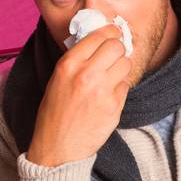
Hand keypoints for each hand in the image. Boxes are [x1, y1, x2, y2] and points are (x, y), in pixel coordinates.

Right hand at [28, 22, 132, 166]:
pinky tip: (107, 96)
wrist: (58, 147)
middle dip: (117, 49)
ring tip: (110, 77)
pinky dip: (120, 88)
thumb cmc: (55, 113)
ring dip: (121, 68)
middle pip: (117, 46)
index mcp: (69, 64)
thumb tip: (98, 40)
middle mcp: (87, 74)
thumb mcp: (57, 79)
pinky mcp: (115, 106)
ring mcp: (103, 90)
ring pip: (126, 64)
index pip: (99, 35)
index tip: (113, 34)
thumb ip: (77, 59)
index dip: (110, 32)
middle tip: (113, 55)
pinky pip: (126, 85)